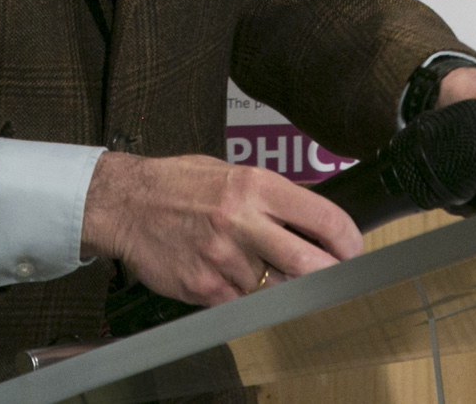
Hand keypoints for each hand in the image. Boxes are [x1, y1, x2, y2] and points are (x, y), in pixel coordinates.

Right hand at [80, 152, 362, 306]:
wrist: (123, 205)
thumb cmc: (177, 184)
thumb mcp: (230, 172)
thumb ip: (271, 195)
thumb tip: (314, 213)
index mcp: (254, 186)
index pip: (322, 217)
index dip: (347, 239)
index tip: (351, 248)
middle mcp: (242, 222)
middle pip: (308, 262)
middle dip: (329, 273)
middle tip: (333, 273)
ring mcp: (223, 260)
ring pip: (277, 288)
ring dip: (283, 285)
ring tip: (268, 268)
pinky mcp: (205, 289)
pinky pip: (244, 303)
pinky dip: (248, 297)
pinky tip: (235, 278)